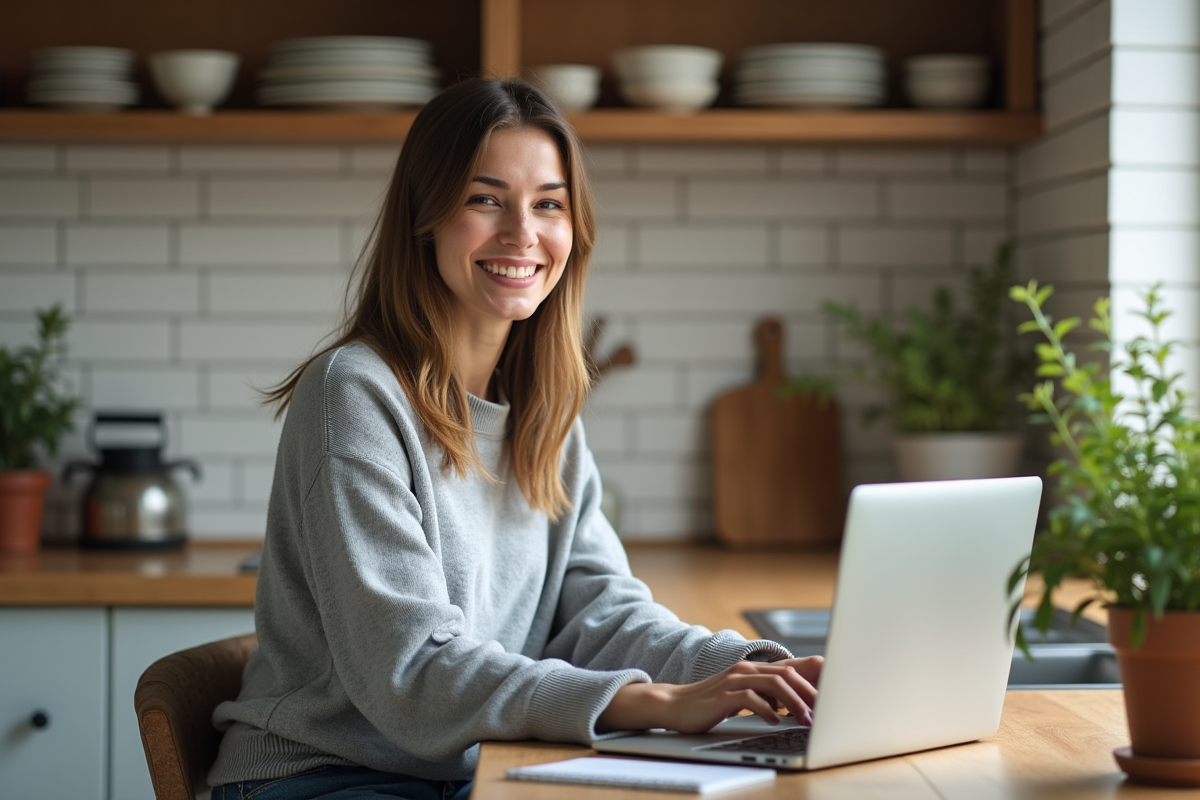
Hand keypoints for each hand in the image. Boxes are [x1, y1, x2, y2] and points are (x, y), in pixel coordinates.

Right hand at [596, 656, 821, 734]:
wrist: (675, 705)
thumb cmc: (712, 703)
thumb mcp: (744, 696)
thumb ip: (768, 696)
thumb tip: (797, 705)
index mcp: (755, 669)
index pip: (793, 668)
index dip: (816, 677)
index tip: (835, 693)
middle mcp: (747, 670)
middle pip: (789, 674)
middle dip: (812, 693)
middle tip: (826, 712)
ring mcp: (735, 681)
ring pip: (775, 684)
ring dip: (795, 703)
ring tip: (806, 719)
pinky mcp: (724, 696)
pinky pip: (751, 699)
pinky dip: (768, 710)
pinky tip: (776, 721)